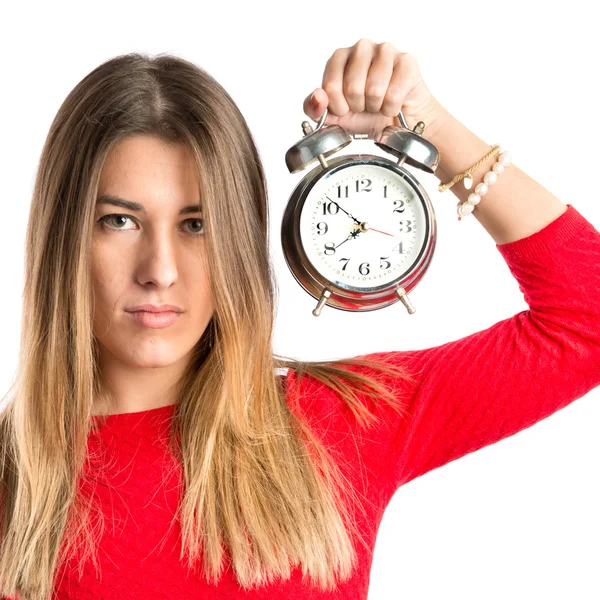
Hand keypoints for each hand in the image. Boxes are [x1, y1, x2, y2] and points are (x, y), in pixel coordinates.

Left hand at [303, 38, 443, 141]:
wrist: (395, 122)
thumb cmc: (364, 114)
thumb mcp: (333, 116)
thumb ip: (314, 108)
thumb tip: (318, 96)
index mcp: (339, 57)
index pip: (330, 87)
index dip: (339, 107)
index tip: (347, 108)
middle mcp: (361, 48)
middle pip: (353, 88)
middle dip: (359, 107)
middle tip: (365, 105)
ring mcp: (385, 50)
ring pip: (374, 90)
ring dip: (376, 107)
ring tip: (378, 103)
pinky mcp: (407, 61)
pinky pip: (393, 95)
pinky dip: (391, 108)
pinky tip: (393, 103)